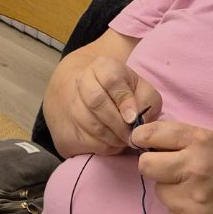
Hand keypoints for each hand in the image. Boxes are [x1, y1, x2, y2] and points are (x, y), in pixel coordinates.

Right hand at [41, 42, 159, 157]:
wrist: (90, 98)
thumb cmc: (125, 95)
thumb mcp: (141, 90)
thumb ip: (147, 101)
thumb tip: (137, 121)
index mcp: (104, 66)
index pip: (111, 80)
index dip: (124, 101)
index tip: (133, 118)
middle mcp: (83, 81)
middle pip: (96, 102)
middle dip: (118, 124)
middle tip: (131, 135)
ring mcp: (71, 103)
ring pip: (90, 124)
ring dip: (112, 138)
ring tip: (124, 139)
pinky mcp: (66, 128)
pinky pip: (86, 141)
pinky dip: (103, 146)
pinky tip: (111, 142)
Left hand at [133, 120, 212, 213]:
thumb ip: (184, 139)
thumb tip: (149, 139)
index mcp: (200, 141)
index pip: (151, 134)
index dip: (142, 138)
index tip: (143, 142)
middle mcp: (192, 168)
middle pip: (145, 165)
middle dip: (154, 166)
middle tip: (171, 169)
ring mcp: (190, 198)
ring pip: (159, 190)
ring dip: (171, 189)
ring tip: (196, 190)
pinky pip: (171, 212)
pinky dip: (182, 209)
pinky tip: (202, 206)